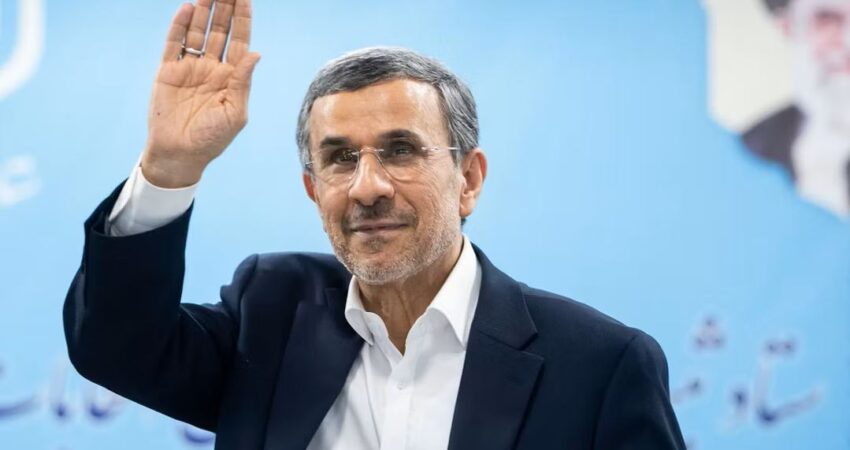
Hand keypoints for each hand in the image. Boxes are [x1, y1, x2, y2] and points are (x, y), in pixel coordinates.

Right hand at [141, 0, 259, 187]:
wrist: (179, 154)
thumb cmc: (212, 139)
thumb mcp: (235, 113)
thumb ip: (243, 81)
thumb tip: (256, 53)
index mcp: (232, 78)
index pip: (240, 40)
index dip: (243, 18)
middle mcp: (212, 68)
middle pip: (220, 30)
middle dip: (225, 7)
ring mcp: (190, 68)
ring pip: (198, 32)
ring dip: (204, 10)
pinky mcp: (168, 71)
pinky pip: (174, 43)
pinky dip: (180, 25)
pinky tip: (188, 8)